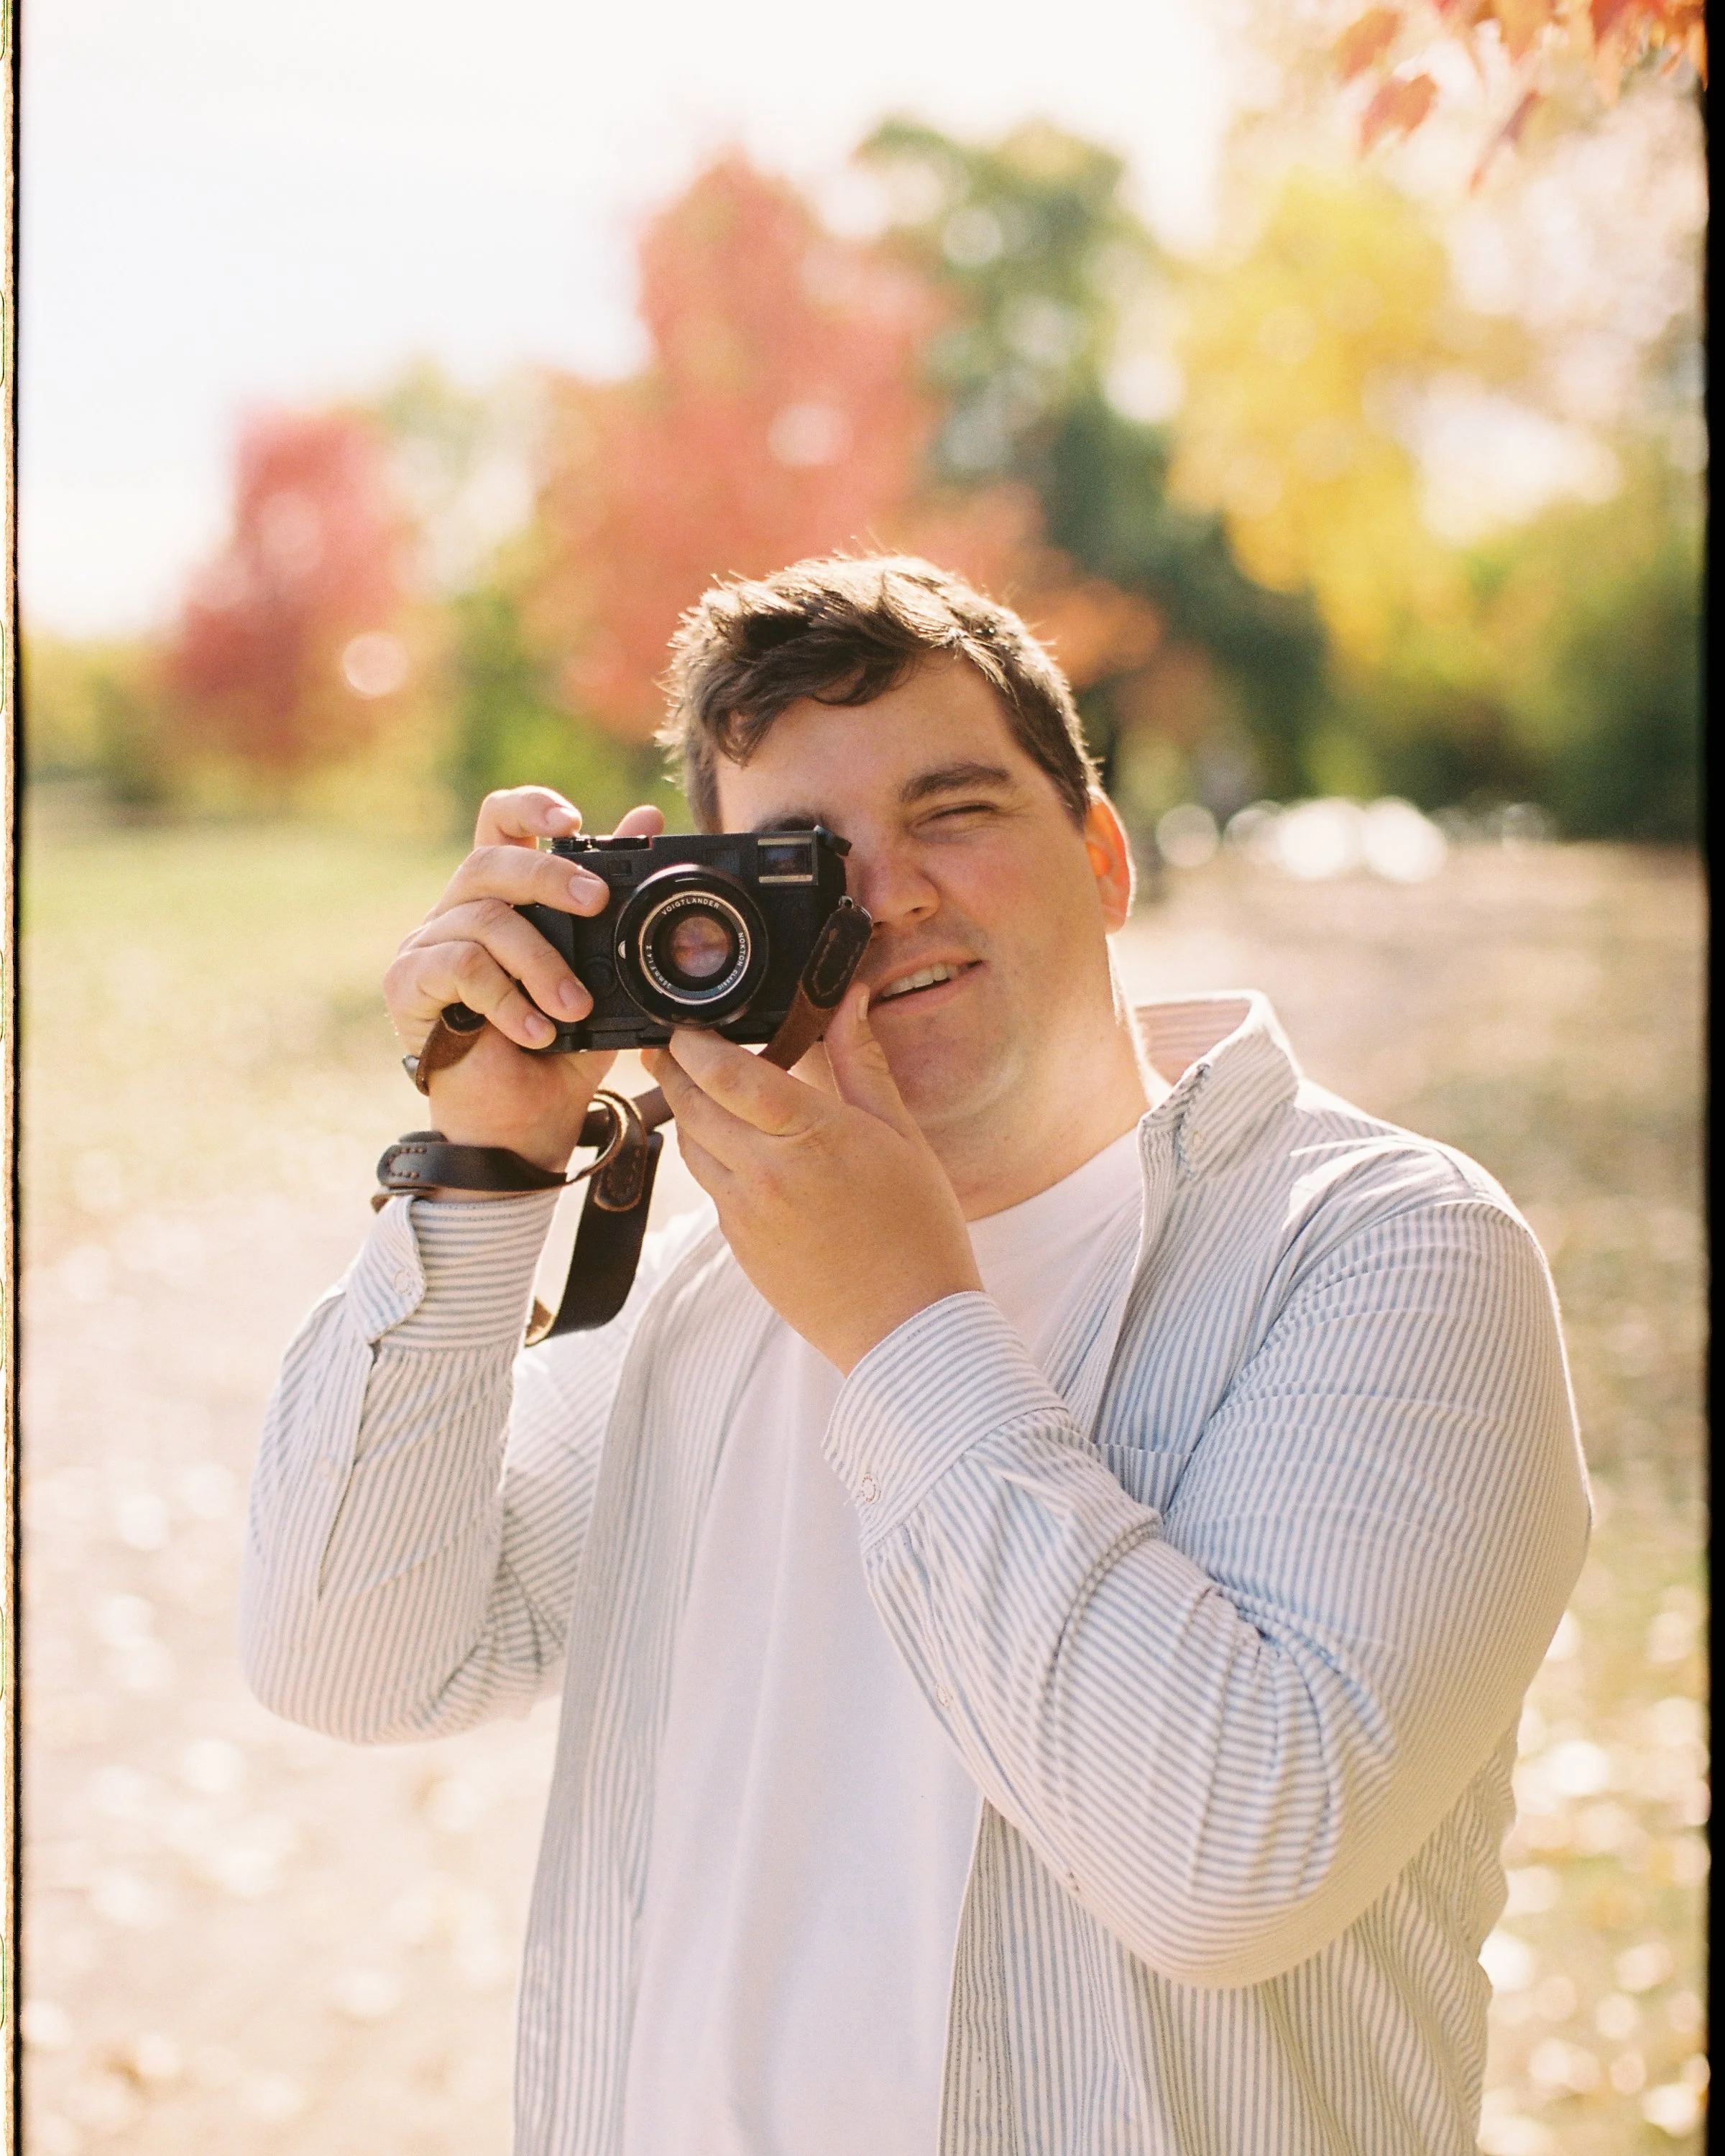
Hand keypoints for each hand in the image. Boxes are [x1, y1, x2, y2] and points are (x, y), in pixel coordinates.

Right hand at [384, 787, 664, 1172]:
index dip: (530, 805)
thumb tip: (647, 817)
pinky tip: (534, 1031)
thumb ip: (617, 902)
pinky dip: (506, 997)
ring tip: (574, 1009)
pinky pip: (459, 965)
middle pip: (491, 859)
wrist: (524, 1128)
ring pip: (484, 918)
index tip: (573, 818)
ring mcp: (426, 947)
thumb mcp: (605, 974)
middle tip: (597, 902)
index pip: (500, 824)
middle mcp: (458, 913)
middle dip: (550, 874)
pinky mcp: (407, 985)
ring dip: (541, 963)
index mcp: (503, 901)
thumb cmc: (561, 1053)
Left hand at [643, 987, 981, 1372]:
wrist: (906, 1326)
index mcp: (811, 1137)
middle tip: (669, 1045)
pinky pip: (710, 1187)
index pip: (729, 1075)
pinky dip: (711, 1158)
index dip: (695, 1044)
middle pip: (692, 1105)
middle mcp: (766, 1174)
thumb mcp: (901, 1136)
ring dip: (686, 1112)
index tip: (684, 1025)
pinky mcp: (739, 1245)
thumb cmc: (918, 1231)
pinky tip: (734, 1148)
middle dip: (674, 1069)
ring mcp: (746, 1213)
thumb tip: (849, 1000)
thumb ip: (862, 1063)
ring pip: (691, 1147)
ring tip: (695, 1088)